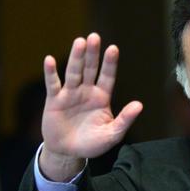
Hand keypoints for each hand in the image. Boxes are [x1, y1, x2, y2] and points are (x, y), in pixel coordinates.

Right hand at [40, 33, 142, 180]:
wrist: (68, 153)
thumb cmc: (91, 144)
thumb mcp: (112, 135)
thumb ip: (125, 120)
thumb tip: (139, 105)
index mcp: (101, 97)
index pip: (107, 77)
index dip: (110, 63)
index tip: (113, 48)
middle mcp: (86, 91)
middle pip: (90, 69)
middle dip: (92, 54)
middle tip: (94, 37)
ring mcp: (70, 94)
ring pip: (73, 72)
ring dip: (76, 58)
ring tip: (79, 42)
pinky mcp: (54, 100)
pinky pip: (53, 84)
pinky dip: (51, 73)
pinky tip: (50, 60)